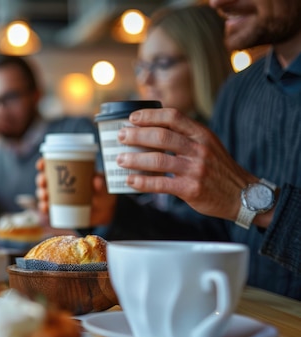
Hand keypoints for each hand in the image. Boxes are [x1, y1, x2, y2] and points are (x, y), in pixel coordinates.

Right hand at [35, 158, 116, 226]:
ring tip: (45, 196)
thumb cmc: (103, 195)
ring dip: (41, 193)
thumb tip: (96, 180)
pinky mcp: (58, 210)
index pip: (52, 165)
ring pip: (43, 193)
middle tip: (43, 182)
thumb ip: (101, 185)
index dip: (43, 163)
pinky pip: (47, 209)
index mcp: (69, 173)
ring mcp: (58, 198)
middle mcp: (60, 184)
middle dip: (41, 179)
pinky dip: (44, 208)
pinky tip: (45, 208)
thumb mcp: (104, 188)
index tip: (41, 164)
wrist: (104, 213)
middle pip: (44, 179)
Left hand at [116, 108, 254, 221]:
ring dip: (135, 159)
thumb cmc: (218, 169)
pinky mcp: (191, 189)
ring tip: (120, 159)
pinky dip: (142, 182)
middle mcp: (199, 149)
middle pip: (161, 137)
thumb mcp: (208, 145)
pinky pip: (161, 184)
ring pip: (158, 160)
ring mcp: (196, 169)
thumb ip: (185, 136)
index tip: (132, 118)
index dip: (150, 116)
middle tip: (121, 137)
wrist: (242, 194)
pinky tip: (130, 181)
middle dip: (136, 135)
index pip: (173, 117)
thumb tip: (151, 130)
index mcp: (201, 134)